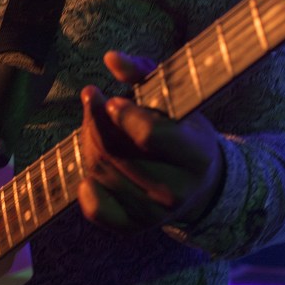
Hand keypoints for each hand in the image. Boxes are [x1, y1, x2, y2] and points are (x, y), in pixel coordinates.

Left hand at [77, 51, 224, 230]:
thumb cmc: (182, 130)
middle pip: (116, 151)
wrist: (199, 184)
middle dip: (95, 119)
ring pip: (101, 172)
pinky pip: (95, 209)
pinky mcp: (133, 227)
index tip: (114, 99)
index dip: (124, 113)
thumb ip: (144, 72)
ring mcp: (154, 214)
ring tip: (94, 126)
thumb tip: (111, 58)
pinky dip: (86, 186)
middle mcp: (176, 190)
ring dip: (87, 143)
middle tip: (91, 99)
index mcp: (195, 155)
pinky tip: (89, 168)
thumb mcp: (174, 98)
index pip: (149, 134)